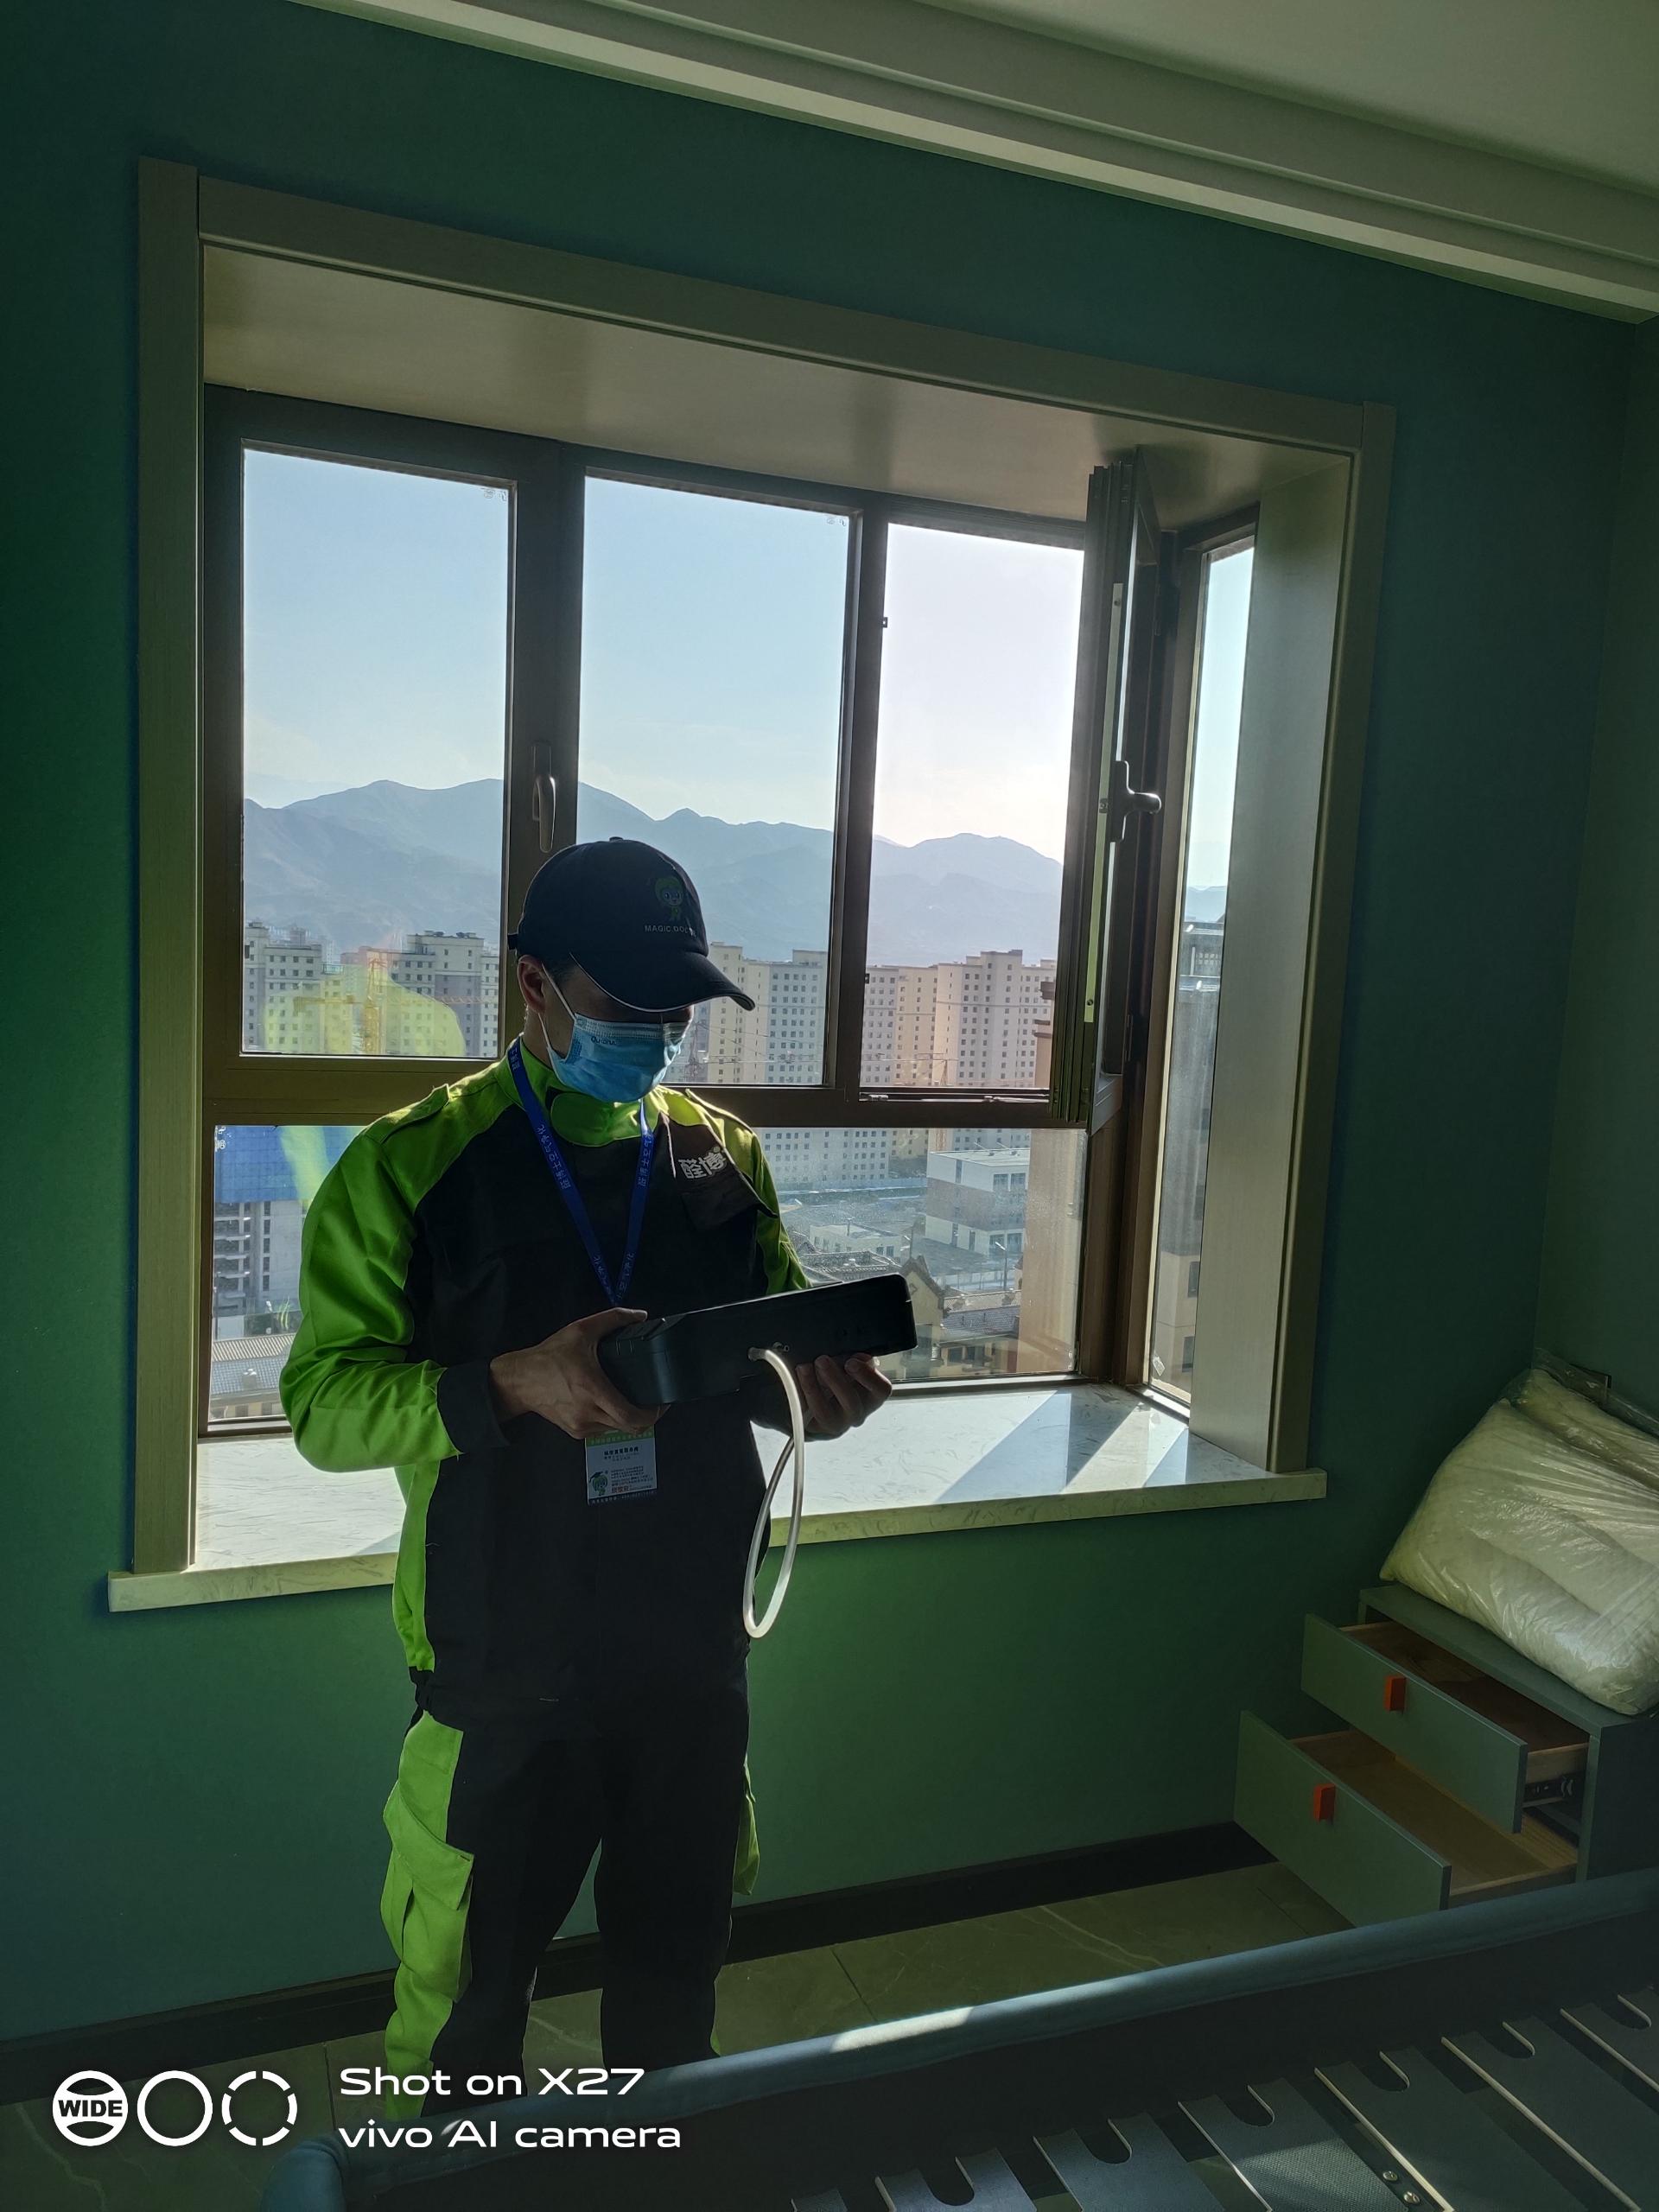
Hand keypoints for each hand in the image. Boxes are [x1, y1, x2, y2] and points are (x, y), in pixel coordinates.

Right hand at [489, 1309, 662, 1440]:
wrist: (520, 1380)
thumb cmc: (549, 1356)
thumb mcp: (581, 1329)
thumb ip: (613, 1319)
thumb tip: (640, 1315)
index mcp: (593, 1390)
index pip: (632, 1417)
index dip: (653, 1414)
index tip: (662, 1403)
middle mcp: (588, 1413)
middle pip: (630, 1428)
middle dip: (646, 1417)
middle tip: (653, 1402)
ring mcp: (581, 1426)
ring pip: (616, 1430)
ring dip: (627, 1418)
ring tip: (630, 1400)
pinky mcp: (574, 1432)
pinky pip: (601, 1430)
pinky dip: (610, 1420)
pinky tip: (609, 1405)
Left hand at [790, 1352, 892, 1440]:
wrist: (815, 1402)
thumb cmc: (837, 1381)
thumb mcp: (848, 1367)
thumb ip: (855, 1360)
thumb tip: (858, 1356)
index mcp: (871, 1397)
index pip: (881, 1390)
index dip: (868, 1376)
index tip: (851, 1362)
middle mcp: (856, 1414)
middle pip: (852, 1401)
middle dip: (835, 1379)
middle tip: (822, 1360)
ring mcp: (836, 1424)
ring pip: (826, 1412)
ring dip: (813, 1387)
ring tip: (804, 1368)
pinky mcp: (814, 1428)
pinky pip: (805, 1415)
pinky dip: (798, 1395)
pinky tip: (794, 1380)